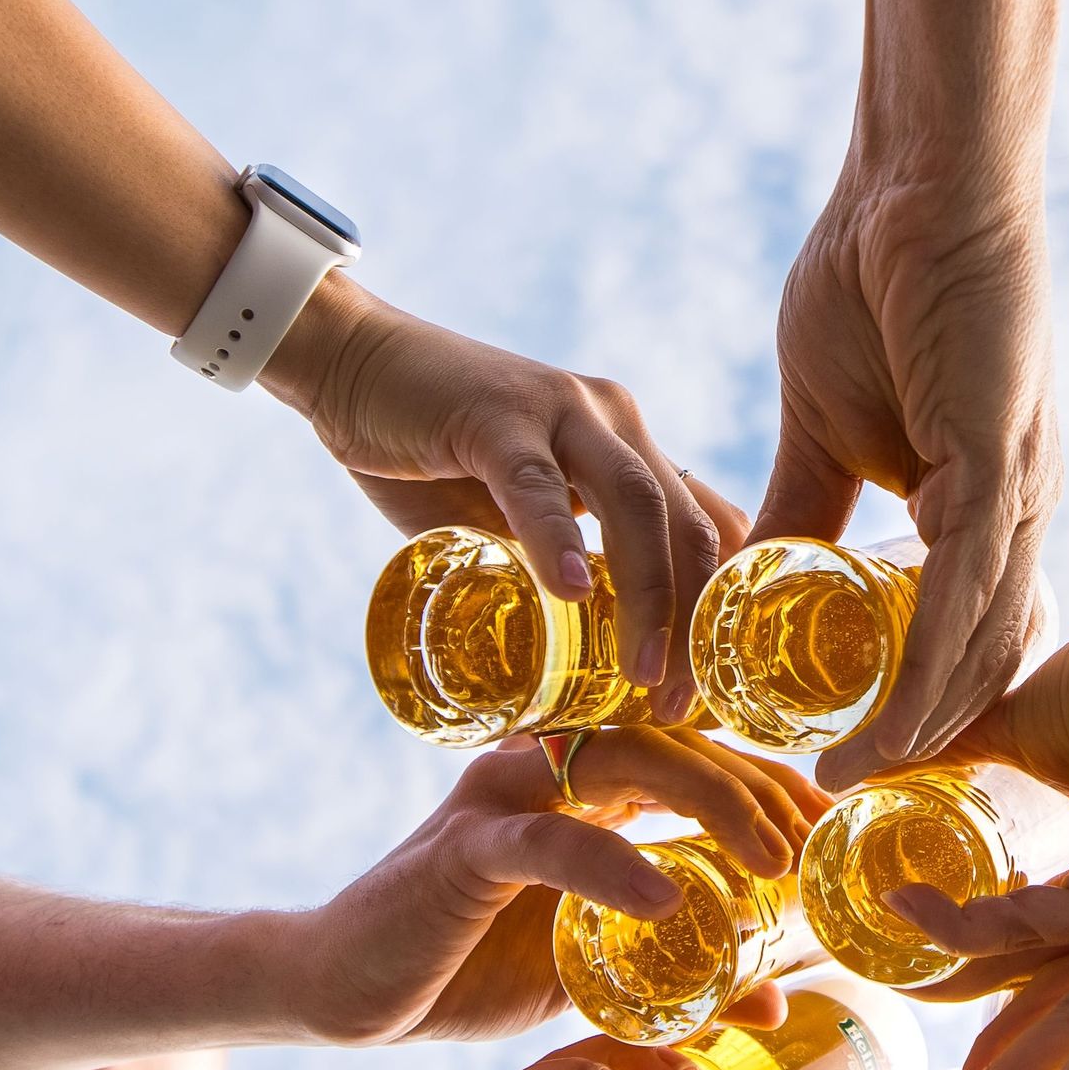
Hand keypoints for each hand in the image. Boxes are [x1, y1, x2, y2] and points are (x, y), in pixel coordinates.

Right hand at [273, 280, 740, 719]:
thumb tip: (579, 658)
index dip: (719, 610)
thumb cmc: (429, 456)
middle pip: (689, 526)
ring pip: (637, 505)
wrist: (349, 365)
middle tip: (680, 704)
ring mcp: (563, 412)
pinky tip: (570, 593)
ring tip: (641, 672)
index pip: (706, 528)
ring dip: (648, 596)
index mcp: (628, 448)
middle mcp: (615, 422)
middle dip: (695, 623)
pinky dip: (558, 540)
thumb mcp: (511, 519)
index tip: (709, 687)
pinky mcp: (499, 415)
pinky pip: (538, 484)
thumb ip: (551, 564)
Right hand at [288, 730, 827, 1045]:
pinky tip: (669, 896)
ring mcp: (503, 799)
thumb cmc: (470, 970)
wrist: (346, 992)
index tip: (836, 835)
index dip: (774, 785)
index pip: (698, 753)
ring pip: (624, 762)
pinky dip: (612, 865)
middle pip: (679, 741)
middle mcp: (548, 769)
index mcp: (584, 786)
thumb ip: (672, 972)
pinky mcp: (460, 850)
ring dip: (710, 804)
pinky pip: (547, 842)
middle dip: (762, 788)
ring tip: (773, 863)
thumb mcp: (592, 973)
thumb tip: (774, 1003)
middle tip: (821, 848)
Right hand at [755, 154, 1059, 775]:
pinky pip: (964, 599)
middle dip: (919, 739)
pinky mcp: (1001, 468)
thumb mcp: (822, 421)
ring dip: (916, 726)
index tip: (842, 758)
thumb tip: (754, 577)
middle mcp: (1017, 510)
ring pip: (977, 645)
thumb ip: (801, 506)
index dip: (912, 702)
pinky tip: (878, 724)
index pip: (962, 630)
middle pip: (982, 659)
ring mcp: (1019, 493)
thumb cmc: (871, 275)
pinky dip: (923, 672)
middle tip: (843, 797)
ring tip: (845, 782)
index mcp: (982, 500)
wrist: (915, 179)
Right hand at [904, 558, 1068, 969]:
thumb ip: (952, 757)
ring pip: (1018, 950)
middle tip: (876, 953)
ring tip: (883, 910)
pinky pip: (1026, 930)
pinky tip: (909, 898)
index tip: (895, 913)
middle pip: (1021, 960)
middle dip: (943, 970)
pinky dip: (960, 923)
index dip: (959, 933)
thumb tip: (864, 761)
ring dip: (941, 944)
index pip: (1032, 932)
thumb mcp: (1018, 733)